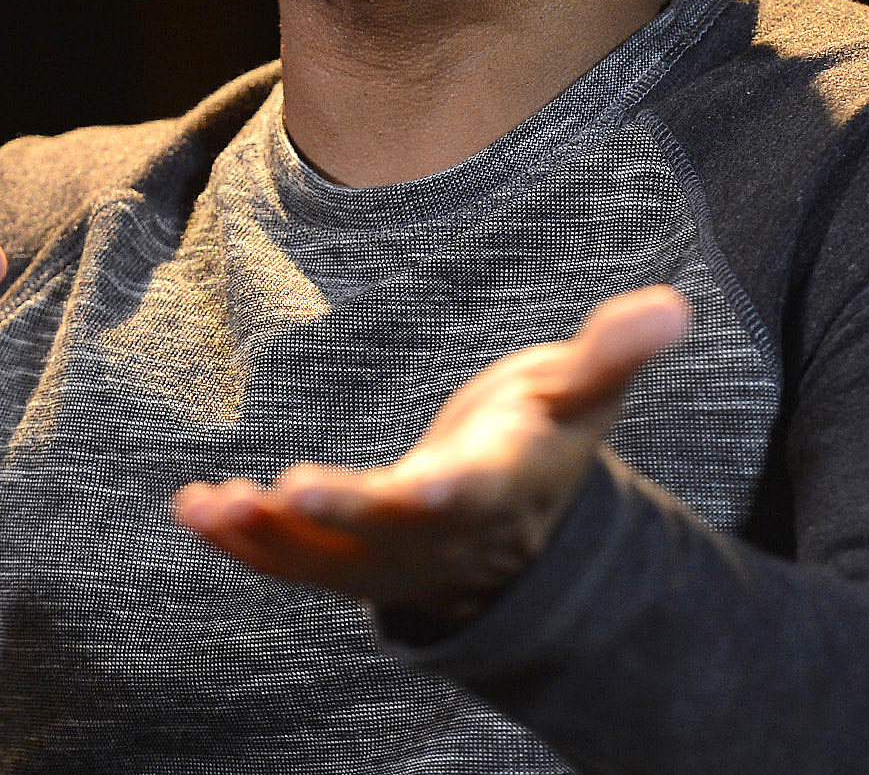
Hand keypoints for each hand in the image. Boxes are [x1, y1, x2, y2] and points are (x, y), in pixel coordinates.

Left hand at [171, 286, 689, 627]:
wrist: (515, 526)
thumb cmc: (543, 435)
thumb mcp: (582, 391)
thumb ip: (617, 350)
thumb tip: (675, 305)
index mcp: (499, 485)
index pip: (476, 493)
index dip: (450, 491)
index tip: (425, 481)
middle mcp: (438, 533)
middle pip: (388, 531)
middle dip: (340, 514)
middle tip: (289, 488)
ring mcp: (388, 557)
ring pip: (325, 558)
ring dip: (268, 535)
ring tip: (212, 505)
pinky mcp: (347, 561)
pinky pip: (290, 563)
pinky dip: (242, 542)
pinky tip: (193, 510)